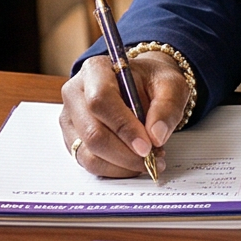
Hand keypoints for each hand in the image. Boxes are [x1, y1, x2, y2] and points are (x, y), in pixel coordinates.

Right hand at [59, 51, 189, 177]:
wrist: (139, 86)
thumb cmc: (151, 82)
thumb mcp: (170, 85)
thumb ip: (167, 107)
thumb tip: (156, 136)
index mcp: (95, 70)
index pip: (100, 101)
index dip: (124, 127)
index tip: (147, 146)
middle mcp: (75, 93)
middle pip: (92, 132)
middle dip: (125, 154)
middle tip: (153, 158)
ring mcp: (70, 119)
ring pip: (89, 154)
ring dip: (122, 165)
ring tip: (147, 161)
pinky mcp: (72, 140)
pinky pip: (89, 164)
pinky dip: (115, 170)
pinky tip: (134, 163)